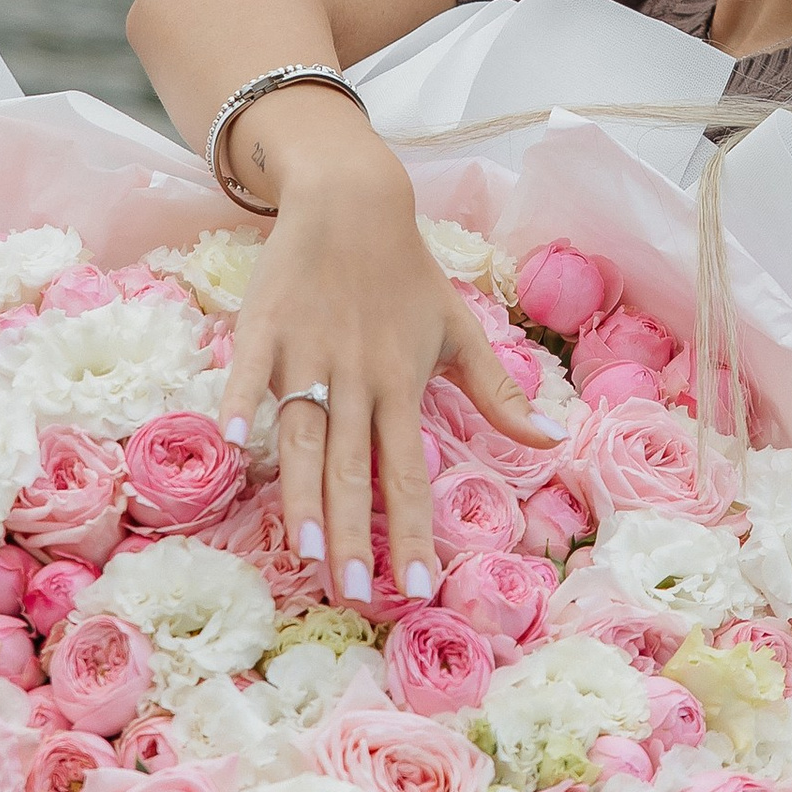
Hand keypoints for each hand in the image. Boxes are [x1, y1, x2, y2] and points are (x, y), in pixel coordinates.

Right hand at [215, 108, 559, 607]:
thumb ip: (499, 395)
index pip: (409, 472)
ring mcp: (307, 352)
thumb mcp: (459, 330)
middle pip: (353, 467)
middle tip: (354, 594)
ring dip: (303, 491)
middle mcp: (356, 377)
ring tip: (304, 548)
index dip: (412, 530)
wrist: (353, 198)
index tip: (414, 587)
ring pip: (304, 433)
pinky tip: (234, 438)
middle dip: (353, 534)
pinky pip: (249, 368)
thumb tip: (556, 441)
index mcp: (402, 384)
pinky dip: (240, 398)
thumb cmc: (406, 272)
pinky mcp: (264, 325)